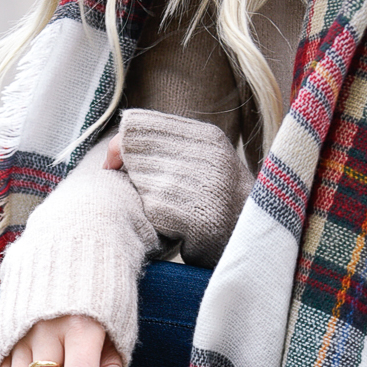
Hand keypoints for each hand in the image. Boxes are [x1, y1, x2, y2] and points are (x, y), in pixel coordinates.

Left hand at [103, 109, 251, 268]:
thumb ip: (172, 146)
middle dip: (129, 172)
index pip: (140, 123)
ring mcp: (201, 184)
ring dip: (143, 199)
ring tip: (166, 211)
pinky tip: (172, 228)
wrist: (250, 243)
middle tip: (142, 194)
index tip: (115, 165)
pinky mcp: (194, 214)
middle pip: (135, 150)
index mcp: (206, 137)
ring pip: (140, 180)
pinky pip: (152, 209)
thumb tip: (123, 136)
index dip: (120, 145)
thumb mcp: (205, 164)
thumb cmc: (219, 206)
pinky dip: (153, 220)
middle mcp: (204, 154)